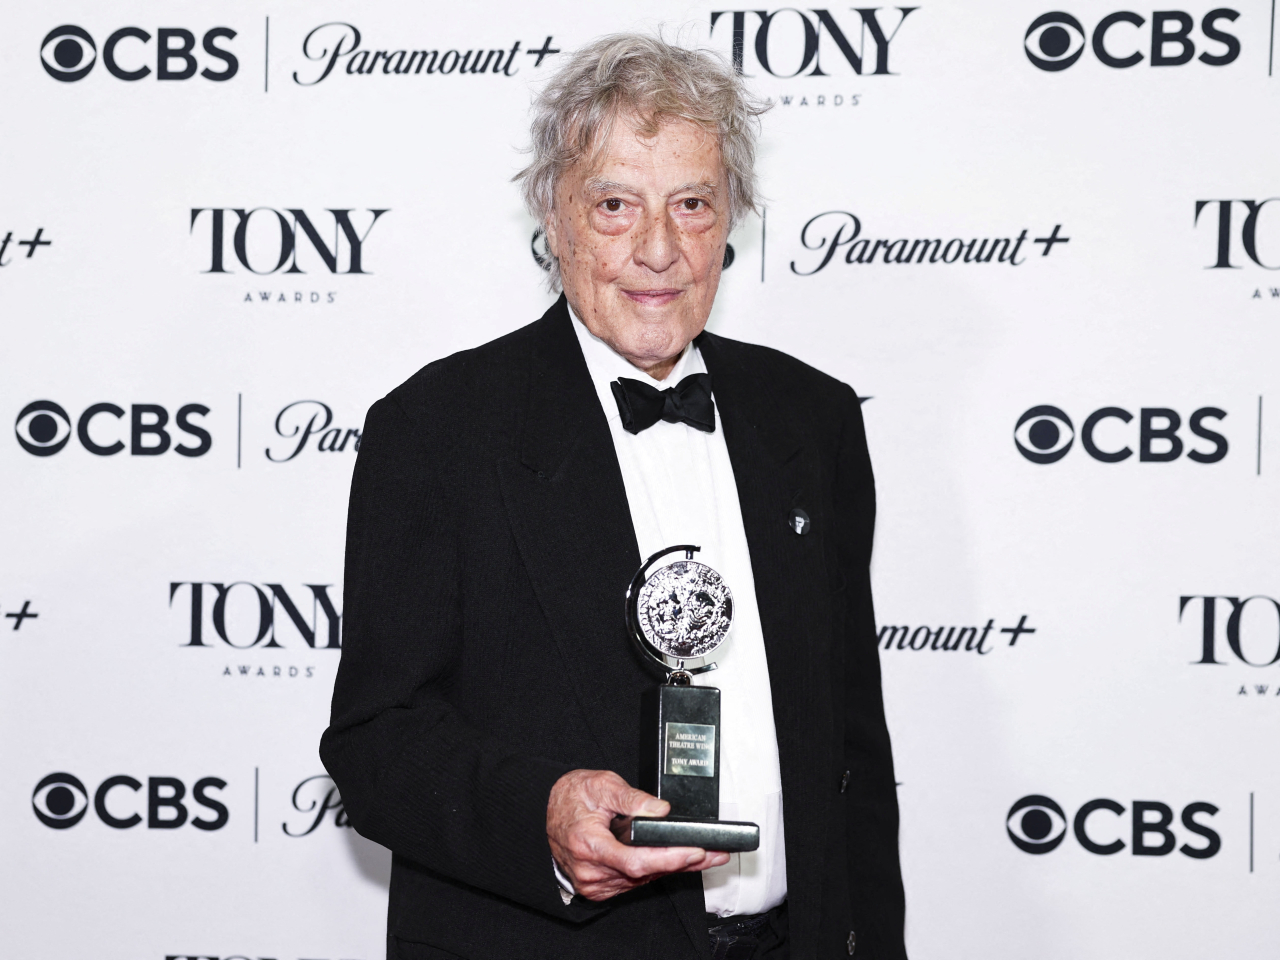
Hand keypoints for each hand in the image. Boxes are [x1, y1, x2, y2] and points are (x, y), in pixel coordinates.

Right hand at [547, 769, 729, 901]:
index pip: (635, 860)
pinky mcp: (599, 887)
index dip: (668, 858)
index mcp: (588, 844)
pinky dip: (655, 870)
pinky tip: (676, 860)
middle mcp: (590, 870)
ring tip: (703, 855)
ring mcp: (594, 882)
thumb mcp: (601, 784)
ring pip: (642, 879)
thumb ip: (631, 798)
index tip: (694, 851)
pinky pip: (633, 881)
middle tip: (715, 854)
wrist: (548, 812)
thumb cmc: (571, 797)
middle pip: (645, 872)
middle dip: (682, 862)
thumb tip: (660, 810)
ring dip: (673, 867)